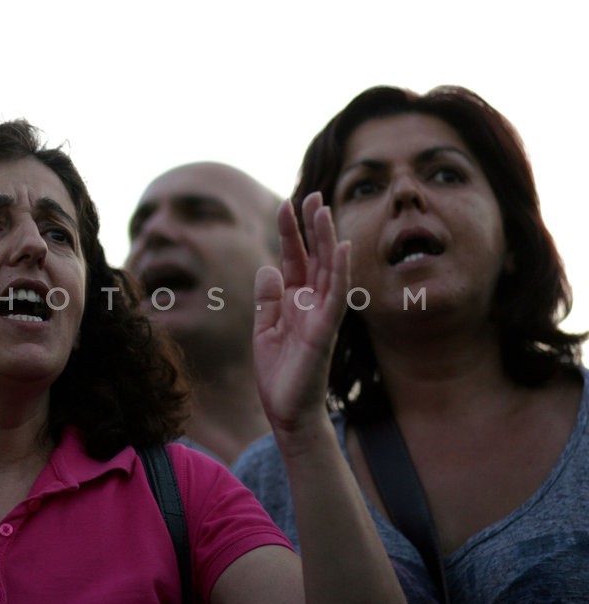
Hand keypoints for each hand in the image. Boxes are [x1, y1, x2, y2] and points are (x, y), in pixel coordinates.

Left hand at [253, 193, 349, 439]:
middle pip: (313, 256)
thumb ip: (266, 299)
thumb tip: (268, 267)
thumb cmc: (279, 372)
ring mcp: (321, 314)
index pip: (293, 258)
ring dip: (326, 239)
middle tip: (312, 194)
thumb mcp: (264, 329)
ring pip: (327, 269)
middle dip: (311, 225)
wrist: (286, 409)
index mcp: (293, 300)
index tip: (285, 203)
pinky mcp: (325, 330)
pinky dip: (338, 271)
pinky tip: (340, 247)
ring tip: (323, 209)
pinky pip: (335, 296)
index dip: (290, 231)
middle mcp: (311, 302)